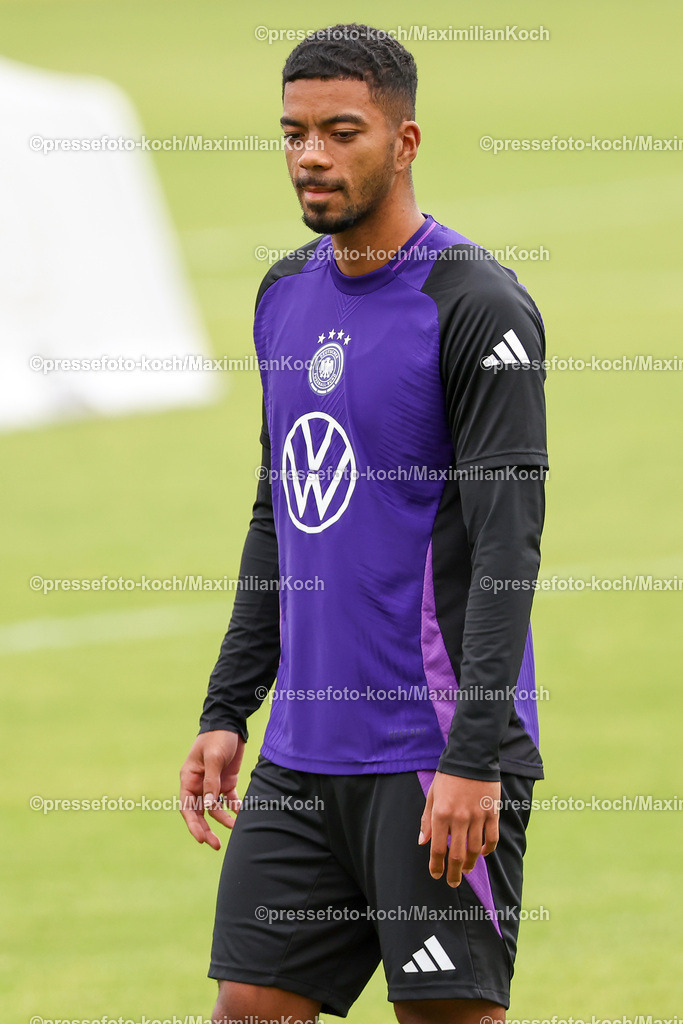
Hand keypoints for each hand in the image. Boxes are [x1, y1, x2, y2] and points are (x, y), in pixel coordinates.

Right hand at [179, 730, 244, 849]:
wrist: (231, 723)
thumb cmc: (217, 737)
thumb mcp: (214, 758)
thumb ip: (211, 781)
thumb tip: (209, 806)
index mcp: (189, 778)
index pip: (188, 807)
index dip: (193, 825)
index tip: (201, 839)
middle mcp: (199, 784)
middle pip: (200, 812)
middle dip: (206, 829)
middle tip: (216, 845)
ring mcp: (213, 784)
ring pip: (215, 809)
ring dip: (223, 820)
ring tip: (235, 828)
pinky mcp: (227, 782)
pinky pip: (228, 800)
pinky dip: (234, 808)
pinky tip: (242, 814)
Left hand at [419, 772, 499, 886]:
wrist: (471, 756)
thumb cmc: (448, 776)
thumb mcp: (432, 795)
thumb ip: (427, 820)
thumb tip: (422, 842)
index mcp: (441, 814)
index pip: (438, 848)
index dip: (436, 866)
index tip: (436, 875)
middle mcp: (459, 818)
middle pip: (458, 855)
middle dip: (454, 873)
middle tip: (453, 882)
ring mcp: (477, 816)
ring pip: (476, 850)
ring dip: (471, 864)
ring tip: (466, 870)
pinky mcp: (492, 812)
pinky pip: (492, 838)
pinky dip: (489, 850)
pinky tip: (483, 854)